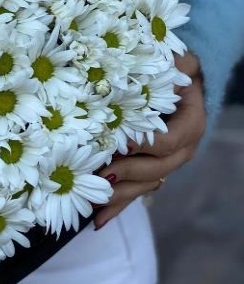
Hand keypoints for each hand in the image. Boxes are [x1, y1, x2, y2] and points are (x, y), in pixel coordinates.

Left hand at [94, 51, 205, 229]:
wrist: (180, 80)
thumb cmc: (170, 67)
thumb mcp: (171, 62)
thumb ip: (161, 67)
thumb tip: (124, 67)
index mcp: (189, 124)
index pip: (167, 141)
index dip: (141, 146)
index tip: (116, 145)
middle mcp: (181, 150)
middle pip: (155, 170)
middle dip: (125, 175)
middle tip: (97, 177)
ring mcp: (166, 164)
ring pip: (144, 186)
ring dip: (118, 197)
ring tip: (92, 207)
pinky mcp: (150, 171)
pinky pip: (135, 193)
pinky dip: (116, 207)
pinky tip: (96, 221)